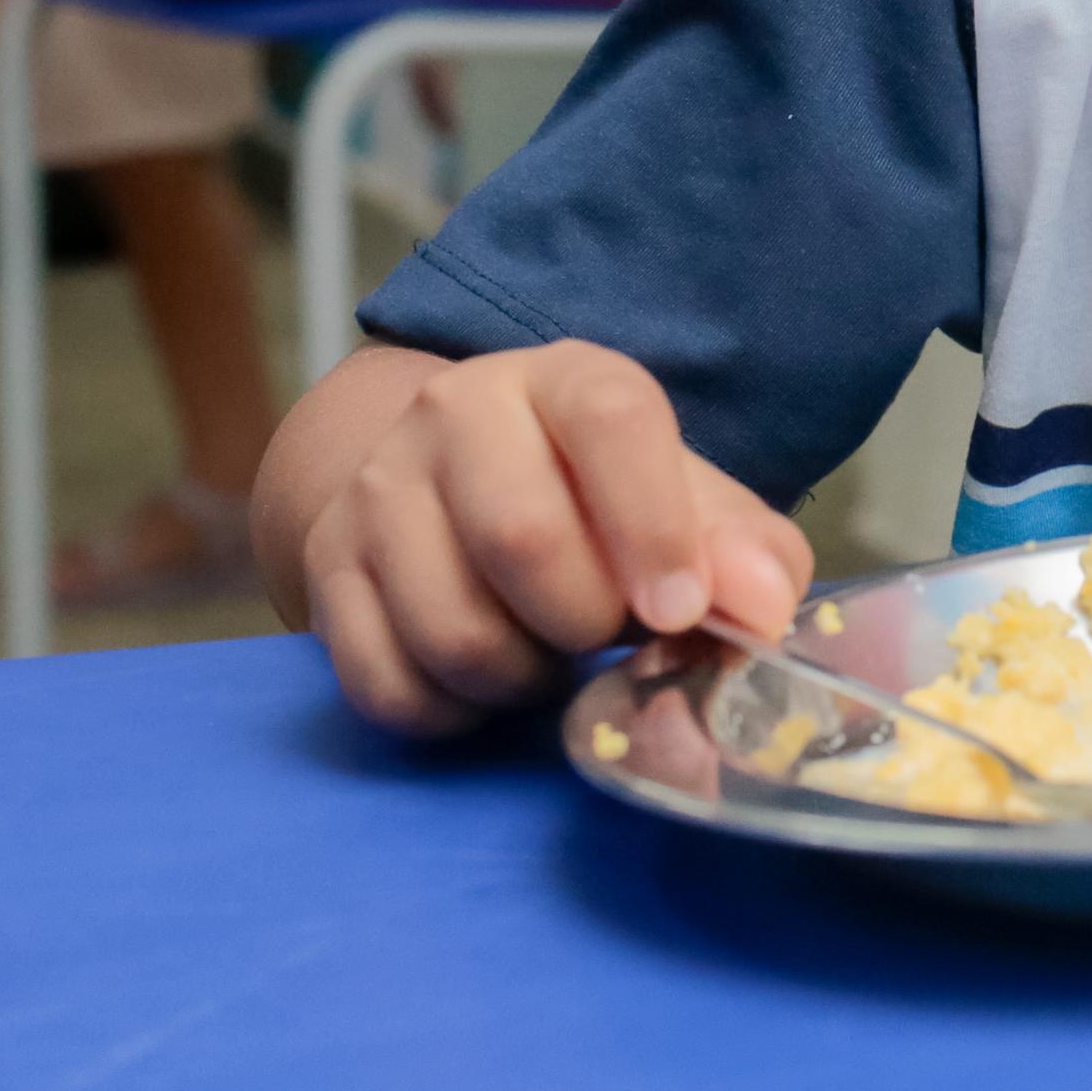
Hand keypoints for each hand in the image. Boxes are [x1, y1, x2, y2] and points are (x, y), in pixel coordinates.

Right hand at [300, 340, 814, 737]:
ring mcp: (378, 489)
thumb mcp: (682, 499)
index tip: (680, 612)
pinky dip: (455, 713)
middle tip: (606, 631)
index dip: (654, 526)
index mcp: (563, 377)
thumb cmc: (594, 497)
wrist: (450, 481)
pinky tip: (484, 680)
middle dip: (586, 620)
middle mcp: (455, 412)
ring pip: (453, 630)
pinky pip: (391, 686)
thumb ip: (743, 551)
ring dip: (522, 676)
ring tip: (546, 650)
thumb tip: (763, 611)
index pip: (611, 419)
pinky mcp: (328, 568)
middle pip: (522, 539)